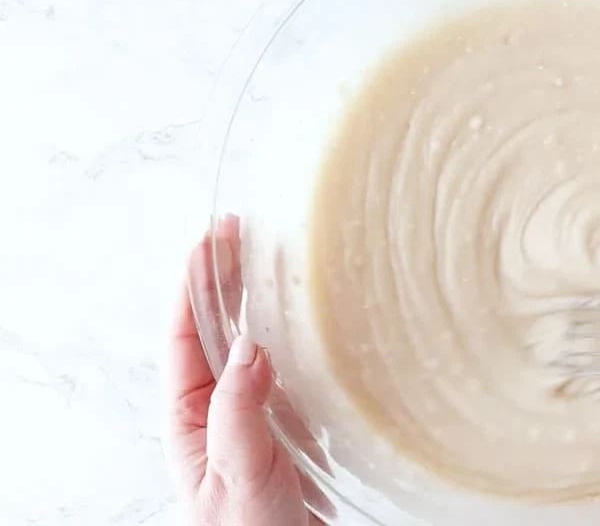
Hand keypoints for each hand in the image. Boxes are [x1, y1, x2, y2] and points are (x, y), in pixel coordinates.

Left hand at [164, 215, 321, 524]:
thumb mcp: (237, 470)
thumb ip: (239, 412)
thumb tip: (249, 350)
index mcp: (191, 416)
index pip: (185, 336)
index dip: (195, 284)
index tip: (211, 239)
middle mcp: (219, 408)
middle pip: (216, 330)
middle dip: (223, 279)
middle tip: (240, 230)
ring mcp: (255, 414)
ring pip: (252, 345)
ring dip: (258, 302)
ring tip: (273, 259)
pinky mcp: (290, 425)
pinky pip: (289, 370)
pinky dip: (297, 339)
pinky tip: (311, 322)